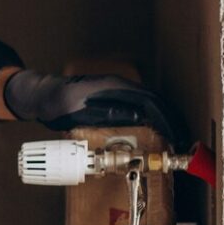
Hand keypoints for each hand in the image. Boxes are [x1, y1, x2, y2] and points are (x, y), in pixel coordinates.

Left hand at [2, 70, 186, 148]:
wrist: (41, 95)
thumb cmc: (56, 104)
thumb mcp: (78, 112)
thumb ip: (106, 113)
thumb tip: (137, 118)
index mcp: (113, 86)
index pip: (149, 101)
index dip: (166, 118)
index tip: (175, 134)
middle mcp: (118, 85)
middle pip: (154, 101)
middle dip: (171, 119)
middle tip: (182, 139)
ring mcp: (116, 90)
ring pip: (148, 103)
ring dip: (163, 118)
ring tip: (175, 137)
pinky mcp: (112, 98)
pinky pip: (137, 106)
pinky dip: (150, 118)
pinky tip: (155, 131)